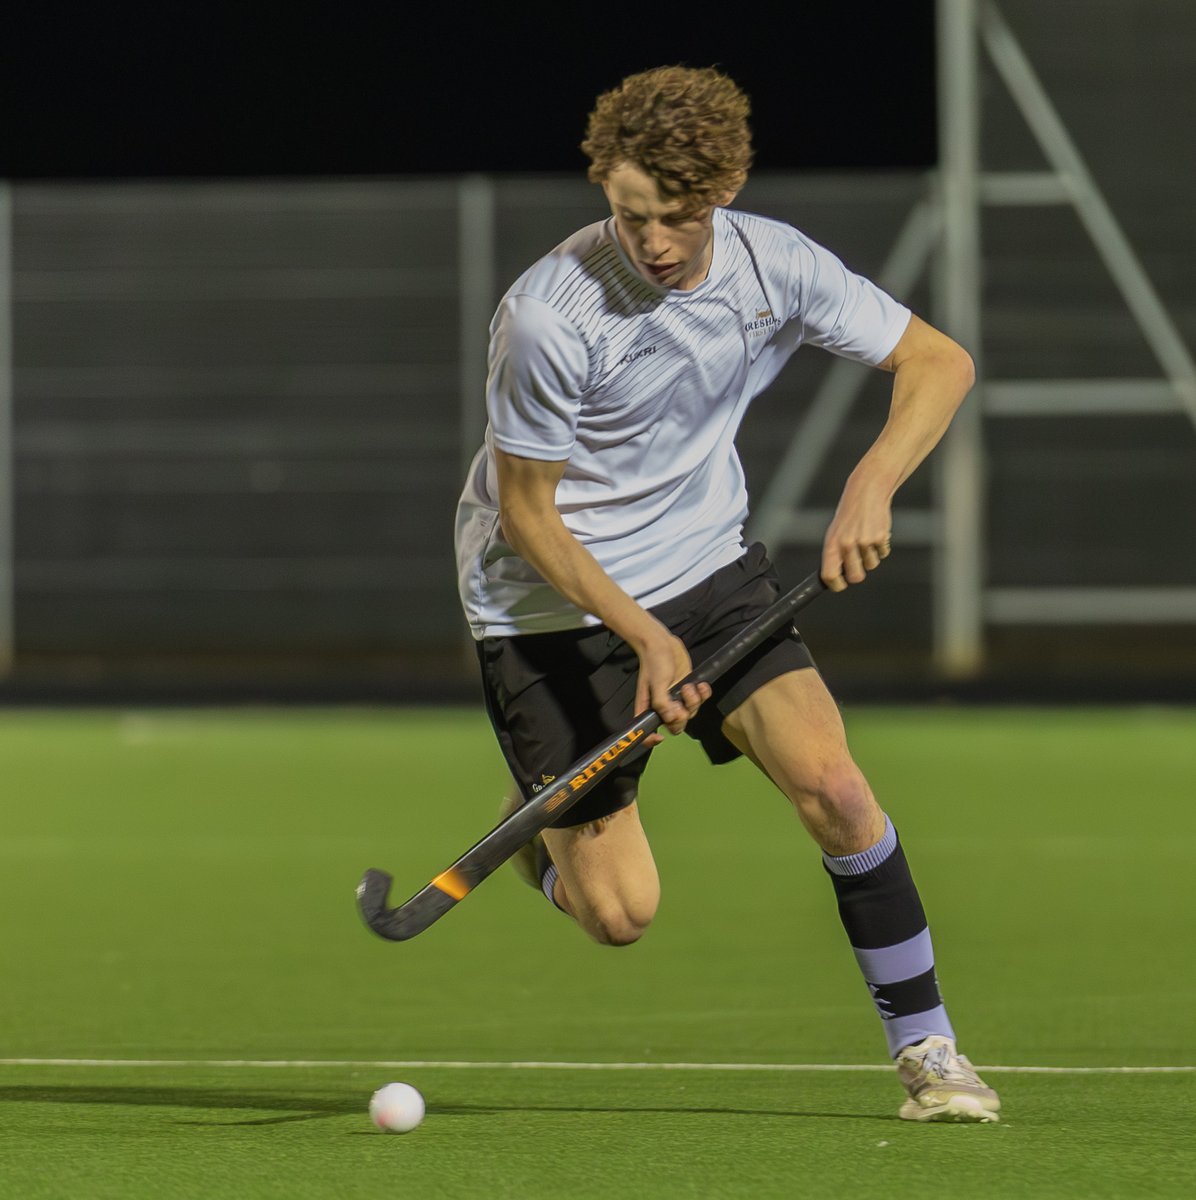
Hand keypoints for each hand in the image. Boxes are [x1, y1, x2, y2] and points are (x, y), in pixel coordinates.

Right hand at [631, 622, 711, 740]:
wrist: (662, 643)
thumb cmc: (654, 662)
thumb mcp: (656, 683)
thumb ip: (662, 702)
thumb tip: (671, 719)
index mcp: (649, 708)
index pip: (648, 732)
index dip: (651, 739)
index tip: (660, 737)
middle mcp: (663, 707)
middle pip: (676, 726)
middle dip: (682, 716)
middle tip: (681, 702)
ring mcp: (677, 698)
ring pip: (691, 713)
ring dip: (693, 701)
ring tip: (688, 686)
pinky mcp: (689, 689)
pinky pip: (701, 700)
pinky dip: (703, 694)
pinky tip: (700, 684)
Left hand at [821, 490, 892, 592]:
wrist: (866, 492)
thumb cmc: (849, 515)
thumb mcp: (836, 533)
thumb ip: (836, 554)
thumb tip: (837, 576)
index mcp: (832, 544)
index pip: (829, 575)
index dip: (835, 585)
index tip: (840, 585)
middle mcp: (847, 544)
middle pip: (855, 577)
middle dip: (858, 574)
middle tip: (858, 564)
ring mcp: (864, 542)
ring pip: (871, 565)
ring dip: (871, 556)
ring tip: (866, 538)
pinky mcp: (880, 538)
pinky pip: (883, 554)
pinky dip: (881, 547)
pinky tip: (876, 532)